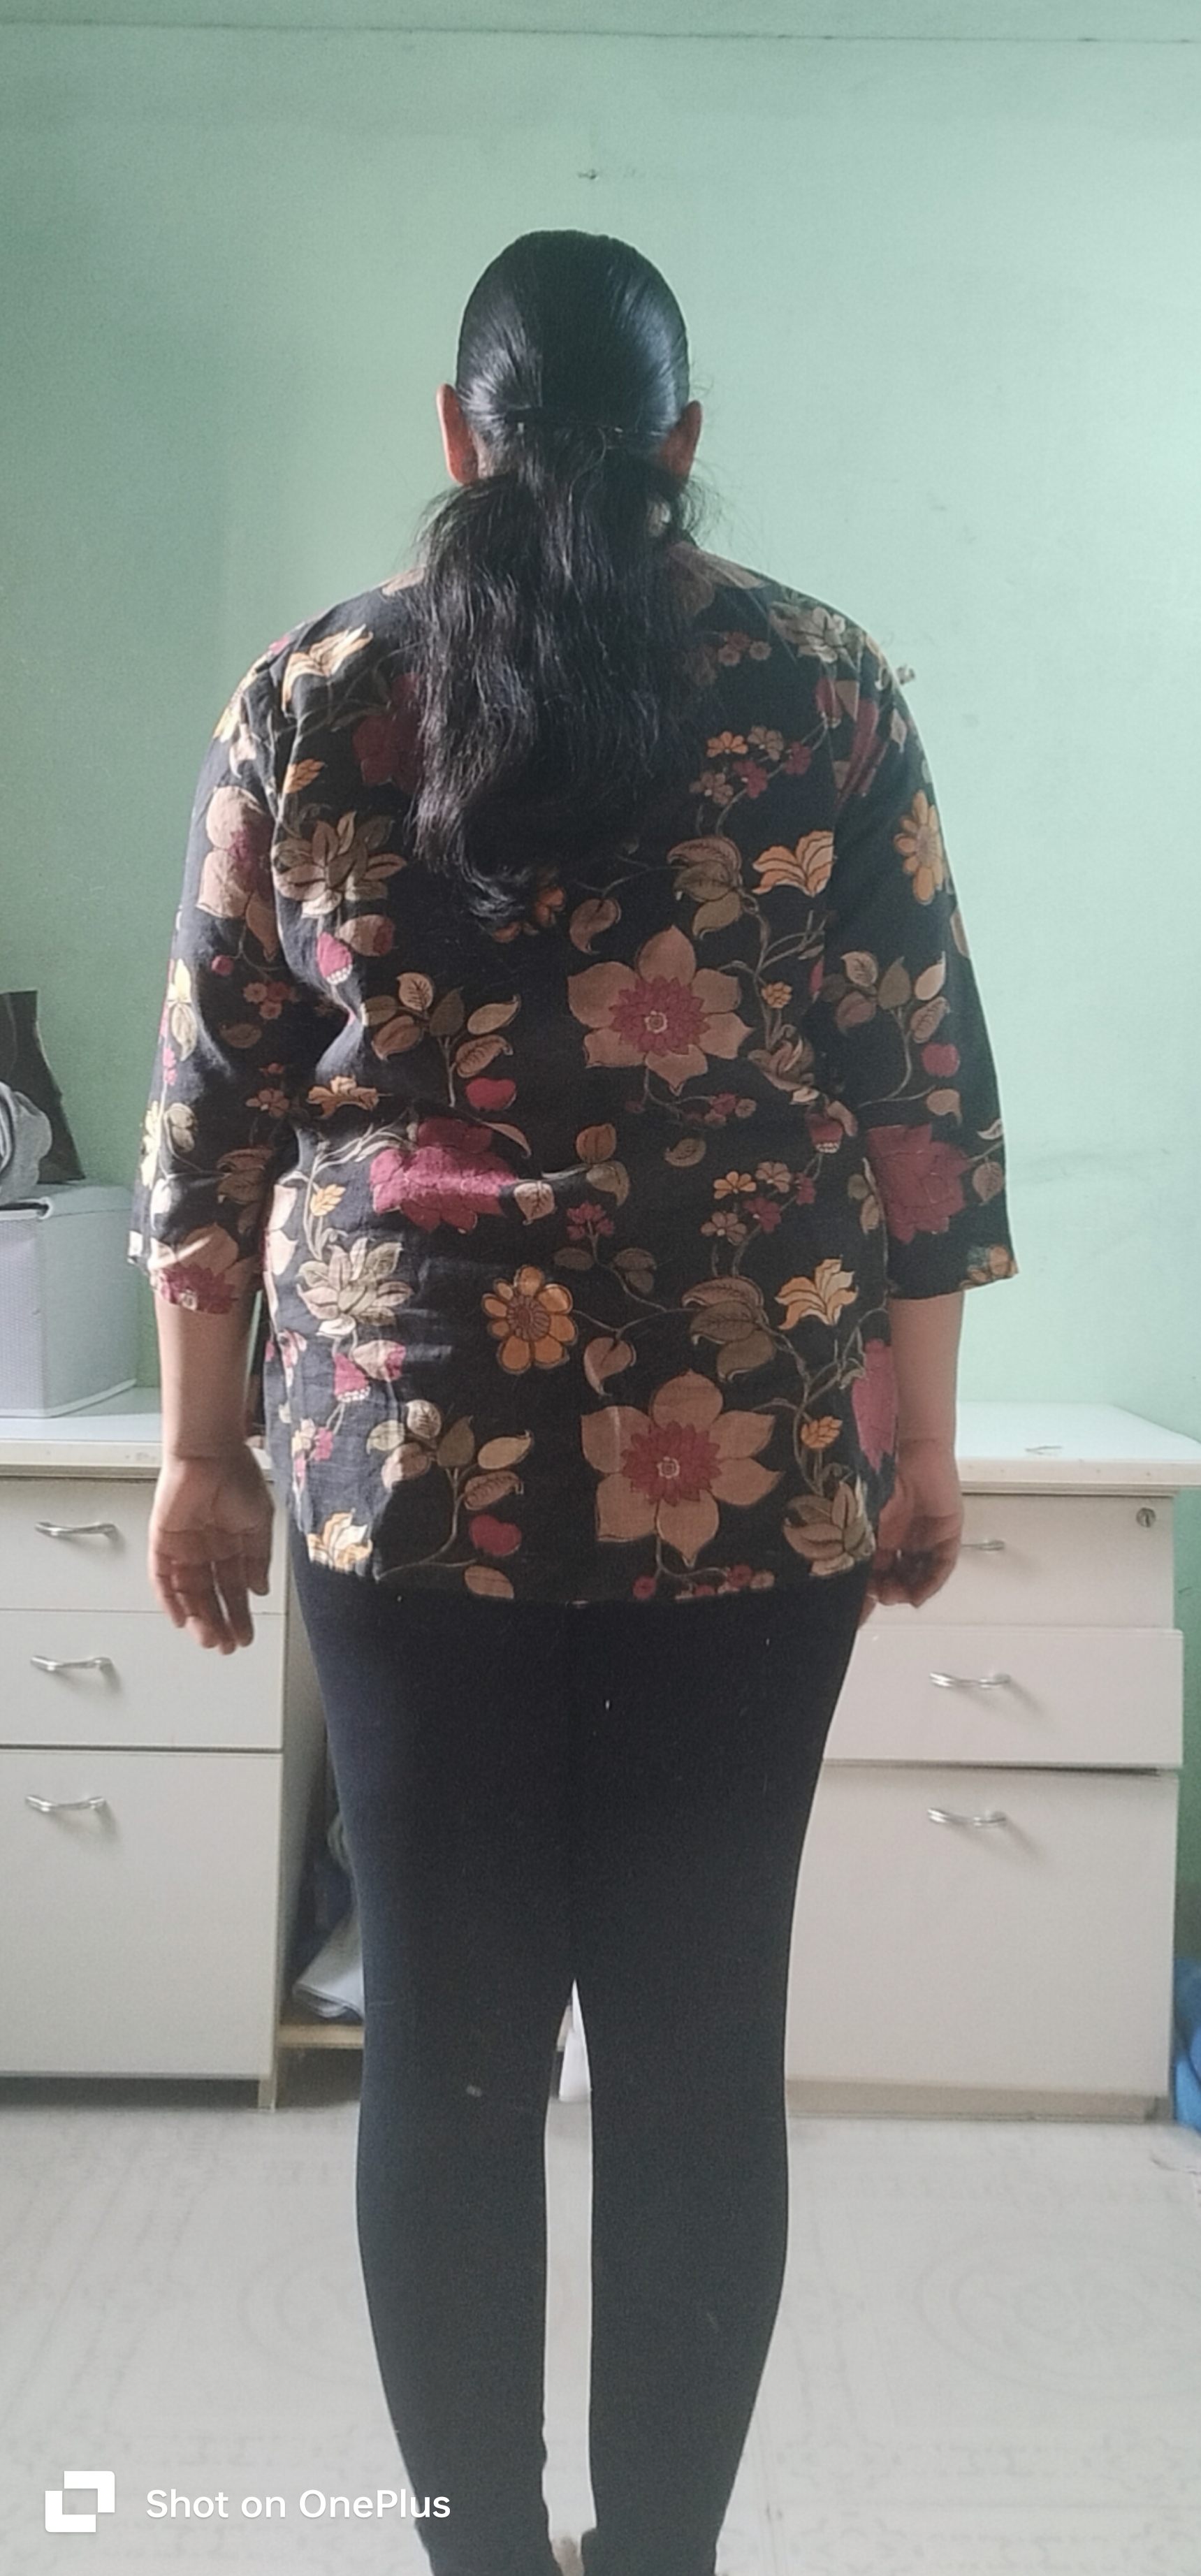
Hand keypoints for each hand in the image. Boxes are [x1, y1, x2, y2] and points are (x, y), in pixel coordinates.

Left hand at [147, 1447, 273, 1651]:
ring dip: (198, 1618)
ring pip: (188, 1593)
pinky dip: (170, 1599)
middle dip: (219, 1623)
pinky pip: (163, 1577)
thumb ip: (259, 1557)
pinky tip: (180, 1618)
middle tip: (226, 1647)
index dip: (240, 1614)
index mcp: (232, 1545)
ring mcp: (184, 1548)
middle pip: (211, 1596)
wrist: (211, 1452)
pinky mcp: (163, 1541)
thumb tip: (259, 1589)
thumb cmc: (238, 1476)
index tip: (245, 1637)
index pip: (234, 1589)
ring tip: (209, 1639)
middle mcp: (207, 1550)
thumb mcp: (261, 1522)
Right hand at [859, 1435, 962, 1622]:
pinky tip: (918, 1594)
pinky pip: (941, 1566)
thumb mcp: (859, 1516)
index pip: (872, 1573)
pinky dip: (930, 1583)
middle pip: (895, 1578)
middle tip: (878, 1599)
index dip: (866, 1594)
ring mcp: (925, 1539)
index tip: (858, 1612)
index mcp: (877, 1536)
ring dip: (906, 1590)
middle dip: (886, 1593)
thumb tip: (844, 1577)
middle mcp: (901, 1540)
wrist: (913, 1447)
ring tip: (896, 1596)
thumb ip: (853, 1545)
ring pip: (917, 1575)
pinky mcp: (947, 1535)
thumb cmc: (882, 1474)